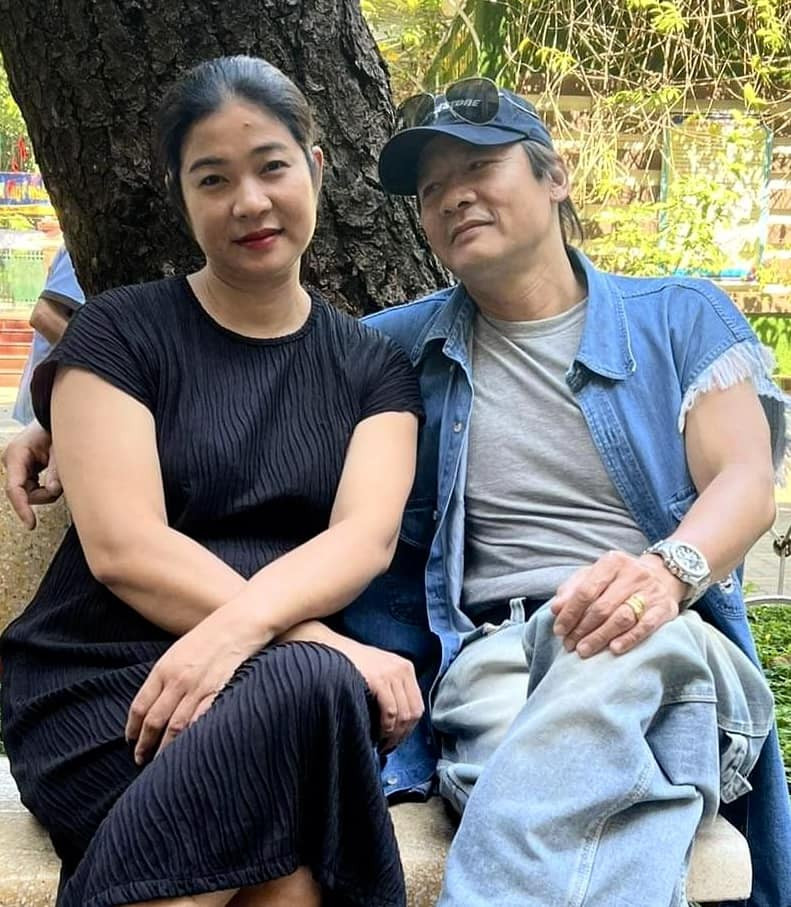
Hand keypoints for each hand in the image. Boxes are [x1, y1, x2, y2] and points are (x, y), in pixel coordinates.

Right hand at [2, 421, 60, 528]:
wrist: (53, 422)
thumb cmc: (56, 432)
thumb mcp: (59, 451)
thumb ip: (56, 472)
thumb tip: (53, 491)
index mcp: (16, 456)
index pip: (15, 489)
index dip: (22, 508)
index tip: (31, 524)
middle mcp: (12, 462)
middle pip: (25, 494)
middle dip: (44, 494)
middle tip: (60, 482)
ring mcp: (16, 467)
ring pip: (30, 493)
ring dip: (46, 490)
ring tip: (57, 473)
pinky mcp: (23, 471)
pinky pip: (33, 487)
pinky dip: (45, 486)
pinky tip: (51, 474)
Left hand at [125, 606, 268, 764]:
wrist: (239, 623)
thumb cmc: (210, 635)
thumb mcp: (179, 651)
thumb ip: (165, 676)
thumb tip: (152, 702)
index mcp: (163, 669)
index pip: (140, 707)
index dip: (133, 728)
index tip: (130, 741)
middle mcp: (177, 681)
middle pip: (154, 721)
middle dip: (145, 744)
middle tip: (140, 759)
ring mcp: (198, 688)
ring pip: (175, 727)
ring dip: (165, 749)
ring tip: (161, 763)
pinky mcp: (218, 692)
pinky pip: (200, 721)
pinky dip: (191, 738)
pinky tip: (187, 750)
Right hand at [332, 638, 423, 753]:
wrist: (331, 648)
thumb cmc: (351, 664)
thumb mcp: (379, 670)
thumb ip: (391, 690)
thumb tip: (398, 723)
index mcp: (405, 668)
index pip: (417, 705)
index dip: (409, 728)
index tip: (397, 739)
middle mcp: (402, 669)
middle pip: (412, 712)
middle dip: (401, 735)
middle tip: (388, 746)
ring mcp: (391, 673)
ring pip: (402, 715)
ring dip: (393, 735)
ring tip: (381, 744)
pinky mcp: (378, 679)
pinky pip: (390, 712)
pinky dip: (385, 728)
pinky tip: (375, 734)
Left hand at [549, 550, 687, 657]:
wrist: (663, 575)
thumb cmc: (619, 579)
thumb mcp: (594, 575)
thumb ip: (572, 589)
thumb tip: (556, 608)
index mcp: (612, 562)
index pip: (586, 591)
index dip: (570, 613)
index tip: (559, 630)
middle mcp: (633, 573)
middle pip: (602, 607)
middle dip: (582, 629)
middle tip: (570, 645)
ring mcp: (650, 591)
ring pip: (621, 618)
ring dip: (600, 637)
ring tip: (584, 650)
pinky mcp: (664, 608)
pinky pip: (645, 626)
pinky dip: (628, 639)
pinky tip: (613, 649)